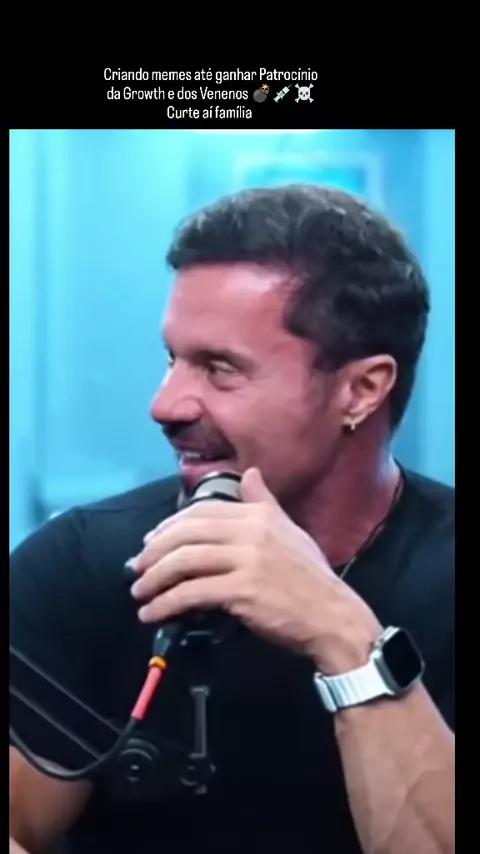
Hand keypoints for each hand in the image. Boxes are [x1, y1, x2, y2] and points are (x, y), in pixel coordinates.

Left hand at [129, 468, 380, 667]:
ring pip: (184, 562)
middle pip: (186, 533)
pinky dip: (166, 603)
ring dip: (153, 578)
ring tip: (139, 593)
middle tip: (136, 568)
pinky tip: (154, 613)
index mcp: (258, 515)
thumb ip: (264, 502)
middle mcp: (251, 531)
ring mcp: (247, 561)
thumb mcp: (289, 530)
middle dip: (153, 552)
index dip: (168, 526)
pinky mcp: (242, 591)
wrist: (332, 616)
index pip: (200, 512)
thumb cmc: (310, 577)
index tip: (150, 542)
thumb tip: (250, 473)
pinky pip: (192, 593)